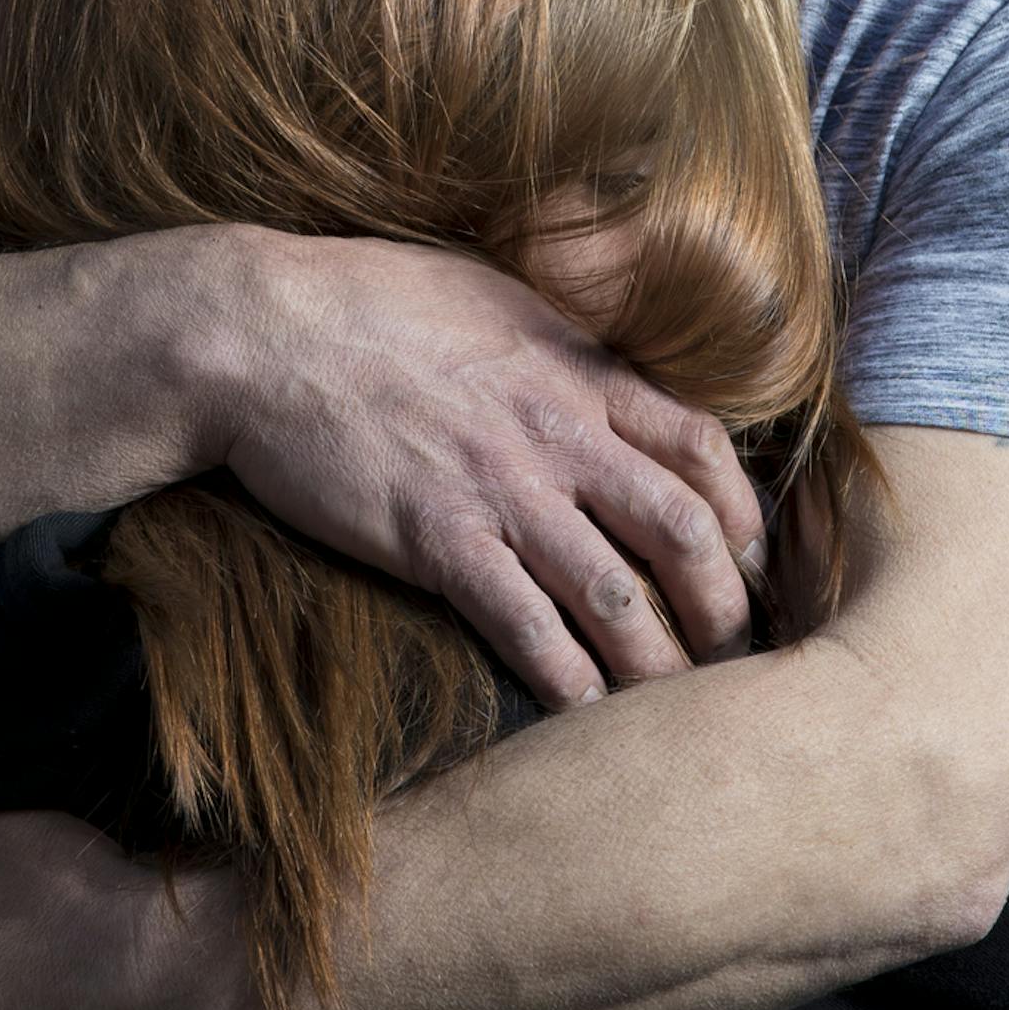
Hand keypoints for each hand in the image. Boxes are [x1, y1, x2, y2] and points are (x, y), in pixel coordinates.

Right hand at [192, 228, 765, 706]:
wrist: (259, 330)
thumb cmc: (362, 300)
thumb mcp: (487, 294)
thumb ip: (553, 342)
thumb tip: (593, 369)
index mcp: (575, 368)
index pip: (700, 444)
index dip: (741, 512)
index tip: (749, 560)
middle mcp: (555, 430)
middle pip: (682, 529)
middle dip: (721, 602)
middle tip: (729, 651)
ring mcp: (499, 487)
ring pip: (616, 593)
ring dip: (656, 662)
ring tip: (675, 707)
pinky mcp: (437, 538)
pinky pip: (525, 626)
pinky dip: (565, 679)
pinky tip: (584, 715)